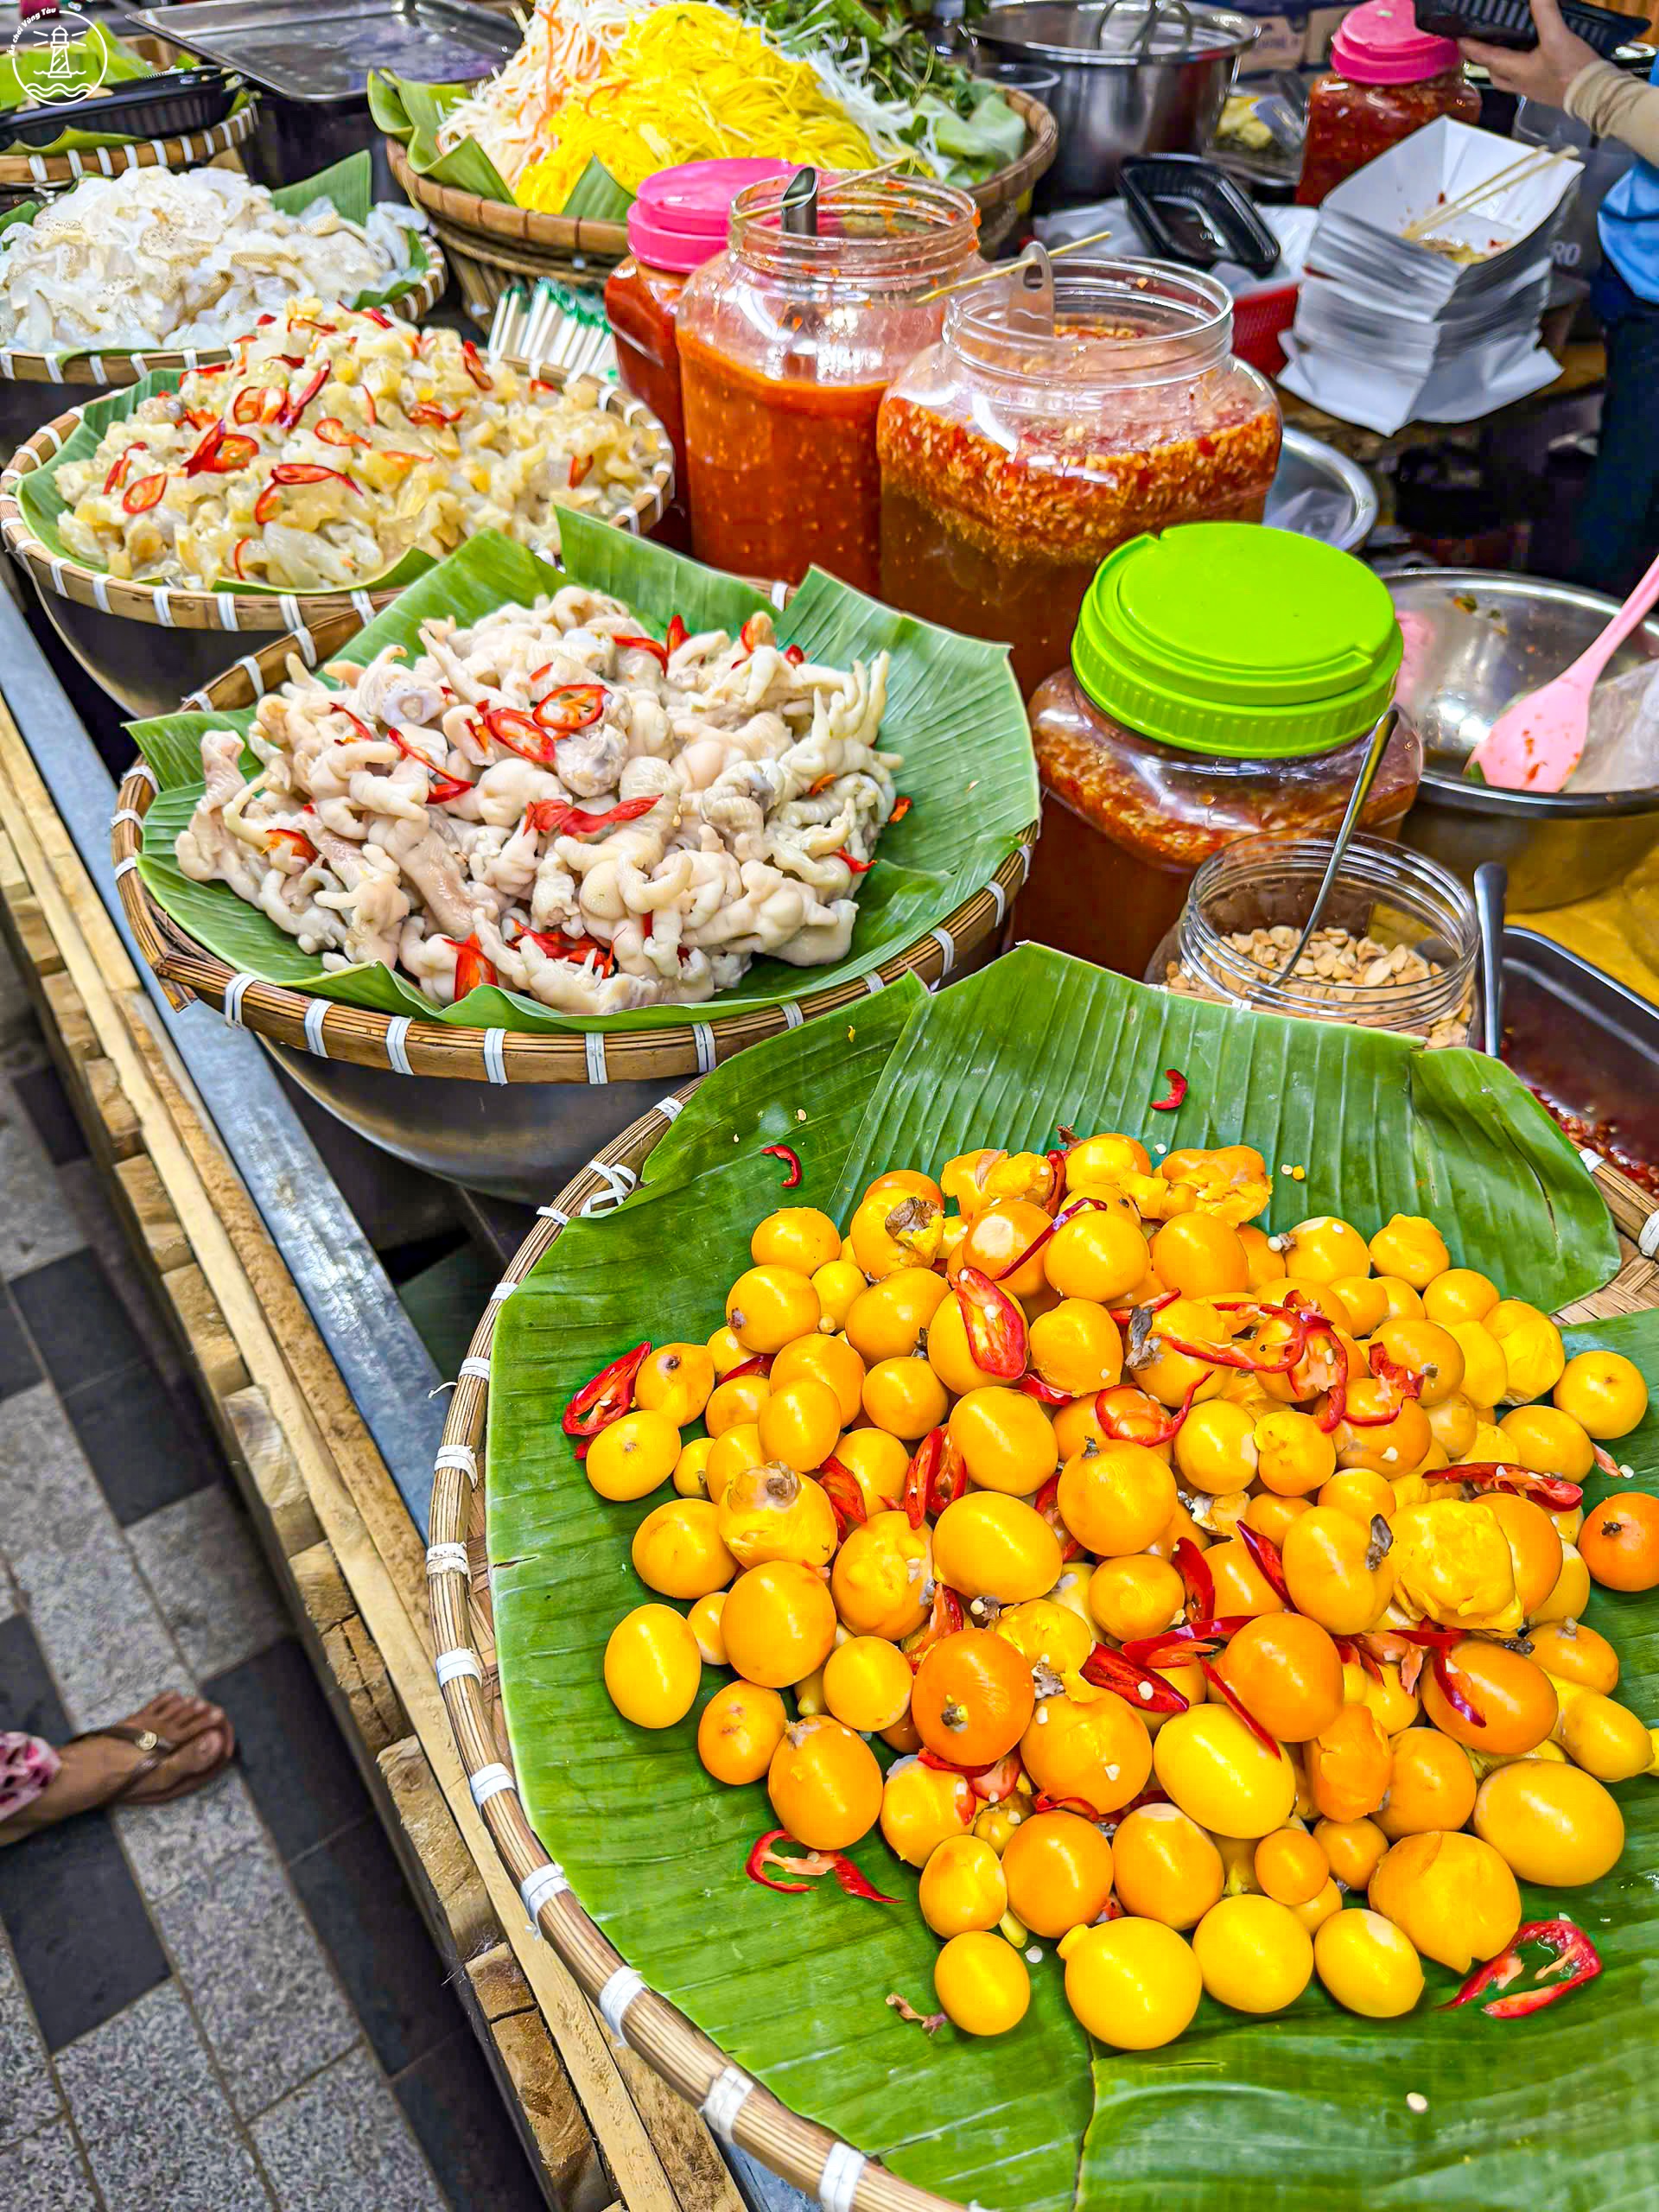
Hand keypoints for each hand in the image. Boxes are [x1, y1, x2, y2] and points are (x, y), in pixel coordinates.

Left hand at [1460, 0, 1598, 102]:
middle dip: (1485, 61)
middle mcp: (1521, 84)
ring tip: (1504, 50)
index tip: (1460, 40)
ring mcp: (1534, 89)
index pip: (1487, 58)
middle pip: (1495, 73)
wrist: (1595, 94)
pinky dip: (1522, 67)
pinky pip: (1527, 79)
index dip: (1472, 48)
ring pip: (1510, 79)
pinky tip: (1533, 57)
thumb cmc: (1572, 71)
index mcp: (1517, 72)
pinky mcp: (1548, 90)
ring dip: (1503, 66)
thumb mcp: (1557, 36)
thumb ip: (1545, 12)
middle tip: (1480, 47)